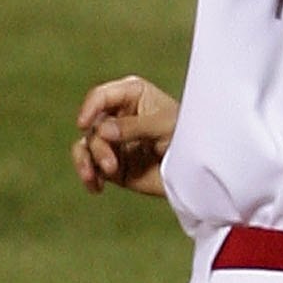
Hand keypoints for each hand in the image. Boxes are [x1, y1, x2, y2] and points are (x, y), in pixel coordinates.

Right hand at [72, 76, 178, 199]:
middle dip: (98, 147)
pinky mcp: (112, 164)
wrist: (199, 170)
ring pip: (86, 146)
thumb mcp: (164, 126)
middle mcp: (118, 115)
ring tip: (102, 177)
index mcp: (131, 95)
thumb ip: (133, 127)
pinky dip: (89, 176)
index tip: (83, 125)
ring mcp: (113, 141)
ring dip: (88, 162)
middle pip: (92, 125)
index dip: (89, 108)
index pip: (101, 96)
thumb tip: (101, 131)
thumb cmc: (188, 136)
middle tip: (111, 166)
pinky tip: (96, 187)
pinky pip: (90, 166)